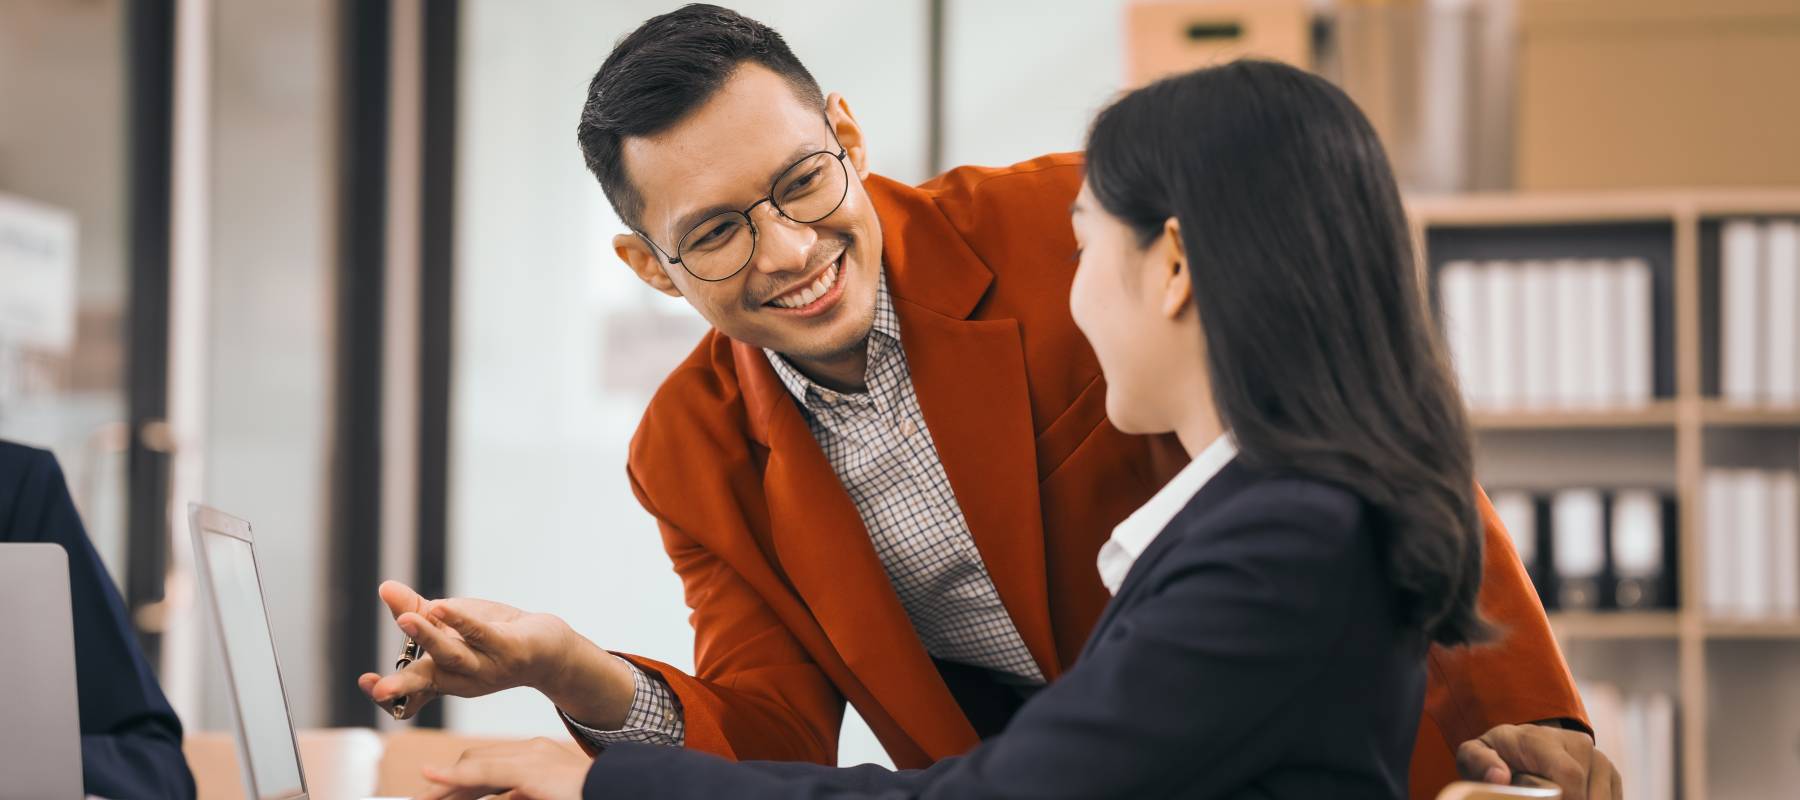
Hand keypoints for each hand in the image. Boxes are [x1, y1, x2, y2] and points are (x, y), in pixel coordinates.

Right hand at [358, 580, 590, 719]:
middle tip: (378, 689)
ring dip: (428, 638)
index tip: (367, 683)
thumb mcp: (449, 622)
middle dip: (401, 687)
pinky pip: (481, 634)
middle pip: (426, 683)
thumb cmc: (493, 636)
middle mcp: (461, 677)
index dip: (388, 695)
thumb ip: (415, 608)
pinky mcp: (508, 648)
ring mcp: (486, 666)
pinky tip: (443, 608)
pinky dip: (461, 622)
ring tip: (406, 620)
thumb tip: (384, 587)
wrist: (547, 647)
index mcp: (443, 678)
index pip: (411, 695)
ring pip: (452, 655)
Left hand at [416, 737, 590, 799]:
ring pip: (476, 764)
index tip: (438, 797)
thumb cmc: (589, 793)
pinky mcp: (531, 770)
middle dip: (448, 782)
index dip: (458, 780)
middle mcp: (532, 752)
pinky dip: (455, 776)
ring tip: (423, 798)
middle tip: (423, 799)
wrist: (622, 790)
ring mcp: (532, 758)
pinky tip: (434, 779)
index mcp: (537, 759)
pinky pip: (484, 771)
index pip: (487, 765)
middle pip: (477, 760)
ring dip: (445, 784)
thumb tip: (507, 797)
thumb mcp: (546, 795)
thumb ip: (523, 793)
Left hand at [1456, 723, 1621, 799]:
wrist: (1521, 745)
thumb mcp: (1474, 756)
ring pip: (1603, 799)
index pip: (1568, 775)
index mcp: (1541, 739)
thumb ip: (1480, 763)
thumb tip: (1499, 777)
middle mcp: (1576, 743)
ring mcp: (1598, 758)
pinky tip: (1569, 798)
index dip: (1564, 799)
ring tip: (1553, 796)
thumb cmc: (1496, 756)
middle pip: (1587, 793)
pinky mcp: (1610, 774)